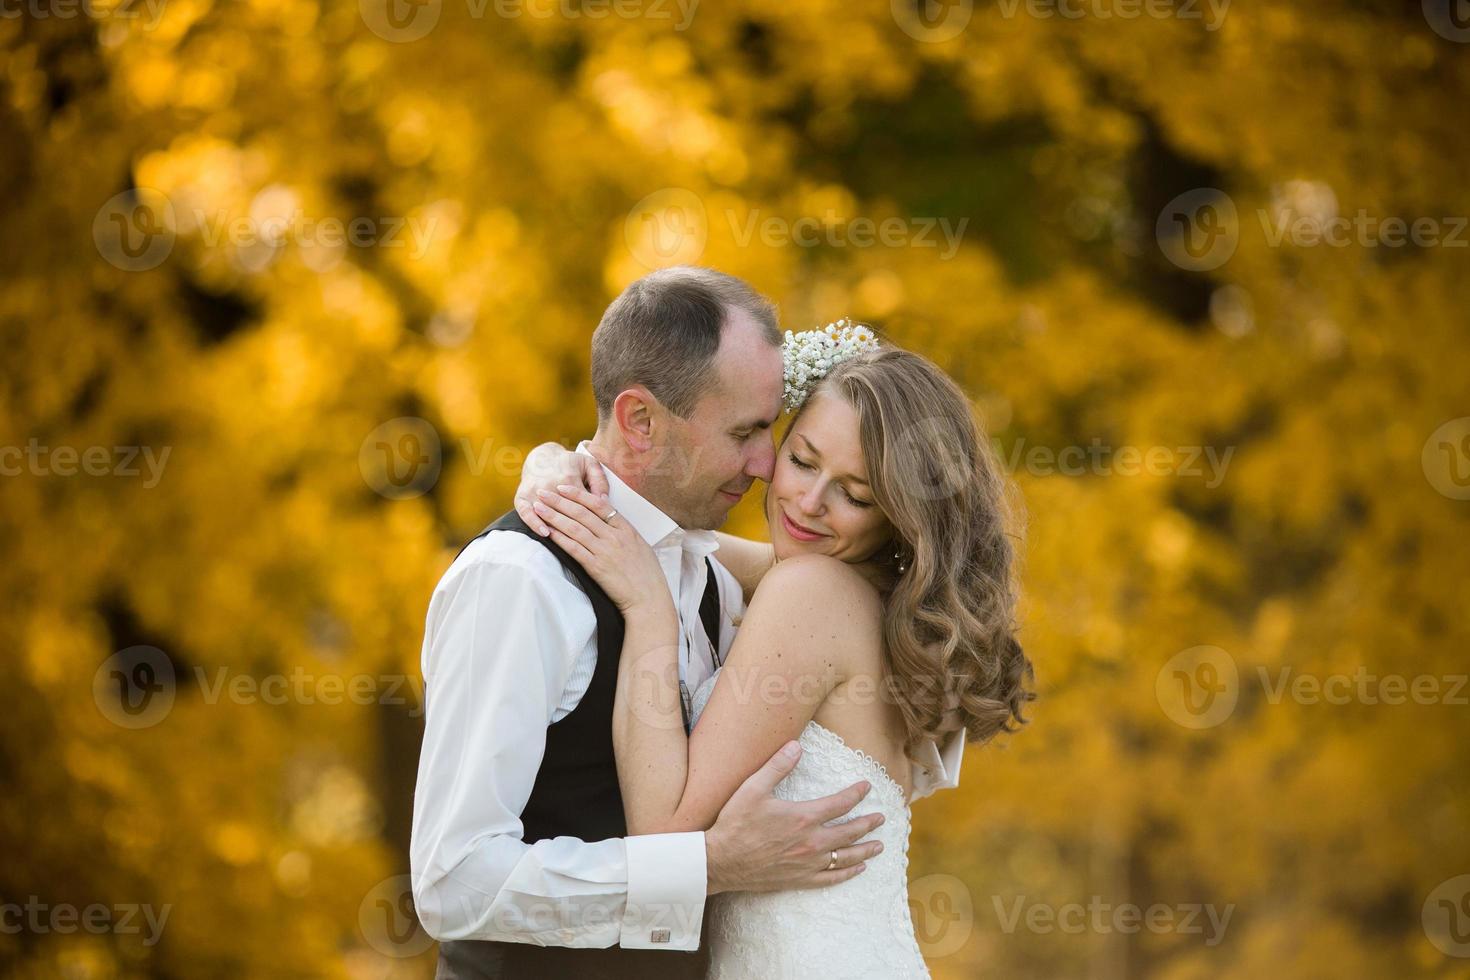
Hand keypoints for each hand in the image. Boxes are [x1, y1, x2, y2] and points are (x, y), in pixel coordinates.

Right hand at [515, 442, 609, 536]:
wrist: (542, 458)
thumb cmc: (570, 464)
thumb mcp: (589, 465)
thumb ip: (600, 481)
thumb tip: (604, 500)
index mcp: (569, 478)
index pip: (583, 502)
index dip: (594, 516)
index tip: (602, 529)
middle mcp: (550, 485)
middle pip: (565, 510)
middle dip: (577, 527)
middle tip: (588, 540)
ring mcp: (534, 491)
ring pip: (548, 513)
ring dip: (557, 526)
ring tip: (568, 540)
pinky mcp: (521, 497)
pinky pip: (525, 513)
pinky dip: (534, 524)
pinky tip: (545, 533)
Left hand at [533, 484, 670, 614]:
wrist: (649, 598)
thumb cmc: (647, 575)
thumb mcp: (640, 546)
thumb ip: (623, 531)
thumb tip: (610, 520)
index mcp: (626, 529)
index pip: (599, 504)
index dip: (578, 494)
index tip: (563, 488)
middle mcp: (614, 536)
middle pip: (582, 513)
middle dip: (559, 501)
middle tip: (543, 492)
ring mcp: (604, 551)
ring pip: (575, 528)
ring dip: (554, 516)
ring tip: (539, 508)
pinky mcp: (596, 567)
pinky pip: (574, 549)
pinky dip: (560, 539)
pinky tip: (548, 531)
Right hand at [705, 741, 884, 893]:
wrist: (721, 860)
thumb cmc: (736, 822)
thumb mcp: (753, 788)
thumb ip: (777, 766)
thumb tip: (796, 745)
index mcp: (803, 817)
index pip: (840, 803)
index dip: (856, 793)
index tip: (866, 786)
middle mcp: (812, 841)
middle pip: (850, 831)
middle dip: (868, 823)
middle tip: (881, 818)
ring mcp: (808, 863)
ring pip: (846, 856)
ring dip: (865, 849)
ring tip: (879, 845)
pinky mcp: (800, 879)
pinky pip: (831, 878)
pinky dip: (848, 873)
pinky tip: (858, 869)